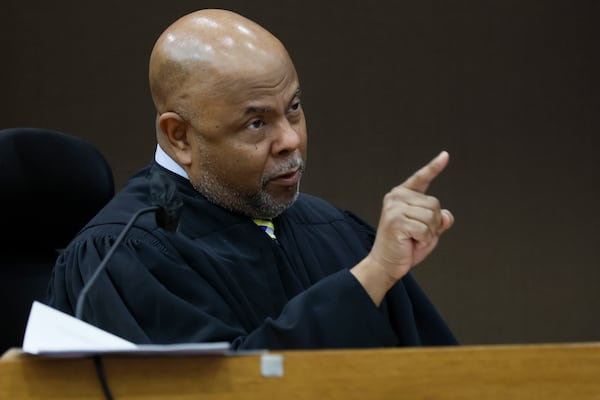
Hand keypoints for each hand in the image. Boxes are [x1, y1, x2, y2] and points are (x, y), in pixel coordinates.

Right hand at [351, 151, 453, 304]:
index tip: (445, 155)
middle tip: (417, 235)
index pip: (421, 178)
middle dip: (433, 225)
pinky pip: (425, 230)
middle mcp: (396, 197)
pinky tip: (410, 243)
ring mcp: (395, 208)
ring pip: (432, 217)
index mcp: (402, 195)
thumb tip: (447, 216)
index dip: (434, 167)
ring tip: (413, 240)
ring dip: (428, 234)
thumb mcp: (427, 231)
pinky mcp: (396, 221)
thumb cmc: (406, 246)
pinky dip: (423, 241)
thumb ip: (438, 220)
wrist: (386, 264)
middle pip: (435, 205)